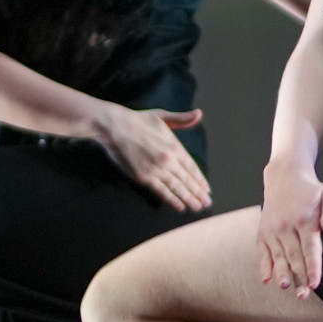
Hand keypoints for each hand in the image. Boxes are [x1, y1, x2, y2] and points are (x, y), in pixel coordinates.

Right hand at [89, 105, 211, 213]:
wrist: (115, 126)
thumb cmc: (137, 120)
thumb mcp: (162, 116)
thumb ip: (182, 119)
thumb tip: (199, 114)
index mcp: (175, 146)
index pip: (192, 167)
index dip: (200, 179)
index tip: (206, 189)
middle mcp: (169, 160)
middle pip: (187, 180)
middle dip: (198, 193)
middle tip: (207, 203)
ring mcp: (156, 170)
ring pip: (177, 188)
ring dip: (189, 199)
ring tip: (198, 207)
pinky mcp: (143, 177)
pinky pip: (161, 191)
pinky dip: (172, 200)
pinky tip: (180, 207)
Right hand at [258, 159, 322, 294]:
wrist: (283, 177)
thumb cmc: (310, 191)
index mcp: (304, 219)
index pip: (309, 248)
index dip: (312, 267)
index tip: (315, 283)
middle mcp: (285, 226)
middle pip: (294, 256)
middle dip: (299, 276)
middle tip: (304, 295)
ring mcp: (272, 230)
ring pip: (278, 256)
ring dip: (281, 274)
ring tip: (285, 287)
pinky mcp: (262, 232)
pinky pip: (263, 252)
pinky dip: (264, 266)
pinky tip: (266, 280)